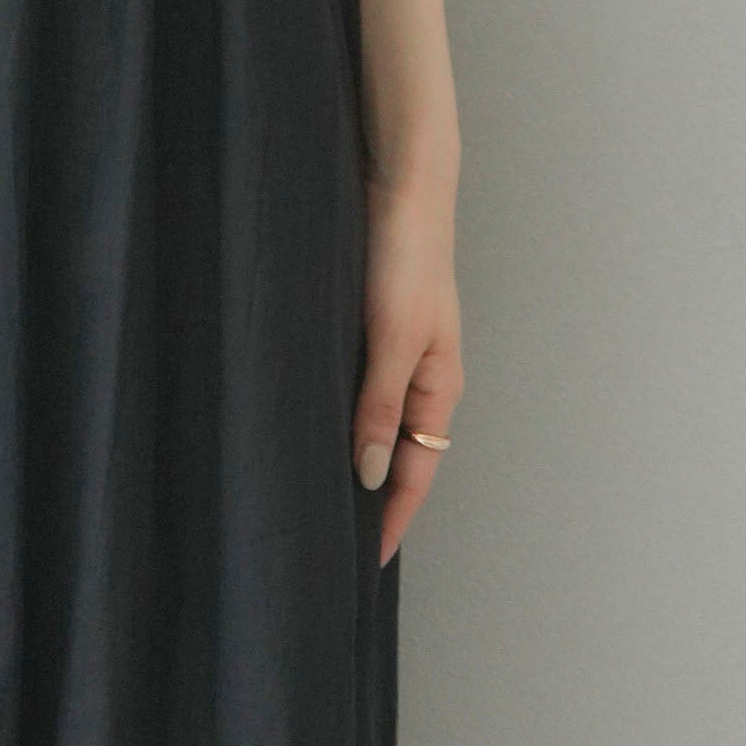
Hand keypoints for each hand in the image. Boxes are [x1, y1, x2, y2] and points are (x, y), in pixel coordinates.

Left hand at [352, 174, 460, 565]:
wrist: (401, 183)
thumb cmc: (406, 255)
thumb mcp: (391, 338)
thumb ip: (379, 406)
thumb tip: (366, 475)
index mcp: (437, 386)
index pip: (416, 472)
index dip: (392, 517)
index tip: (365, 562)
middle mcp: (419, 378)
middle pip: (397, 456)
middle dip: (372, 501)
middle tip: (332, 542)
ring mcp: (395, 355)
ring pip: (374, 426)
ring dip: (353, 461)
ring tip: (315, 500)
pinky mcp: (370, 331)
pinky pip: (356, 393)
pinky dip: (339, 421)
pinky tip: (309, 432)